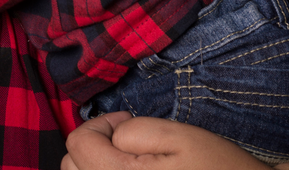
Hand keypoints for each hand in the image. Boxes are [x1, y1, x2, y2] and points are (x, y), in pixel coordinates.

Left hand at [62, 113, 268, 169]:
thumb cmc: (216, 168)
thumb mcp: (178, 135)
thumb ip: (134, 131)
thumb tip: (111, 136)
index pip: (77, 143)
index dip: (101, 124)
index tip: (127, 123)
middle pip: (71, 165)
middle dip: (94, 146)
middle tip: (127, 142)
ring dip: (96, 166)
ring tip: (128, 161)